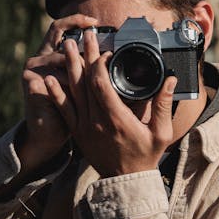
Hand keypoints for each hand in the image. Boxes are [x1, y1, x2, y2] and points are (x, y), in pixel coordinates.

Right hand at [19, 14, 97, 170]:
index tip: (94, 23)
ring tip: (99, 81)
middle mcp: (39, 58)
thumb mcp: (82, 86)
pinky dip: (72, 85)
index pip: (59, 27)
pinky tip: (83, 91)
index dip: (75, 21)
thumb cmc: (69, 110)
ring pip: (63, 61)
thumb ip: (92, 71)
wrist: (48, 133)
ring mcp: (33, 70)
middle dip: (85, 48)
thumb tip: (119, 60)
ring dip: (82, 71)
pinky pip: (56, 80)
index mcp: (50, 53)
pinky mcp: (31, 83)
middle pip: (64, 43)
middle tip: (104, 50)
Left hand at [44, 29, 176, 176]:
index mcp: (117, 119)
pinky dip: (56, 94)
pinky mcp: (78, 133)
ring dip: (70, 67)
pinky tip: (49, 79)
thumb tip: (169, 79)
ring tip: (68, 46)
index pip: (102, 84)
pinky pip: (64, 110)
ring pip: (73, 92)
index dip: (101, 64)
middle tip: (86, 36)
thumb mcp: (161, 132)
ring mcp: (85, 127)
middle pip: (86, 82)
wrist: (126, 182)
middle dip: (86, 56)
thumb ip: (163, 105)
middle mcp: (97, 121)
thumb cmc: (145, 157)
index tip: (106, 51)